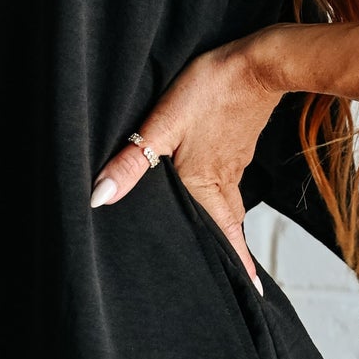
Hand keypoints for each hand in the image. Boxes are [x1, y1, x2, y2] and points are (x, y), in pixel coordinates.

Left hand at [91, 38, 281, 291]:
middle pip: (229, 226)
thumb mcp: (164, 124)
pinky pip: (231, 181)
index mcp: (206, 186)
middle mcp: (223, 181)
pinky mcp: (237, 144)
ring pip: (230, 204)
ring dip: (229, 226)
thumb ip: (131, 163)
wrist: (259, 62)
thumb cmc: (211, 90)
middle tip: (241, 281)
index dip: (236, 266)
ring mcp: (234, 162)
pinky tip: (215, 189)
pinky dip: (225, 197)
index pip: (224, 237)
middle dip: (232, 254)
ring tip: (225, 243)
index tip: (252, 296)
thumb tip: (99, 198)